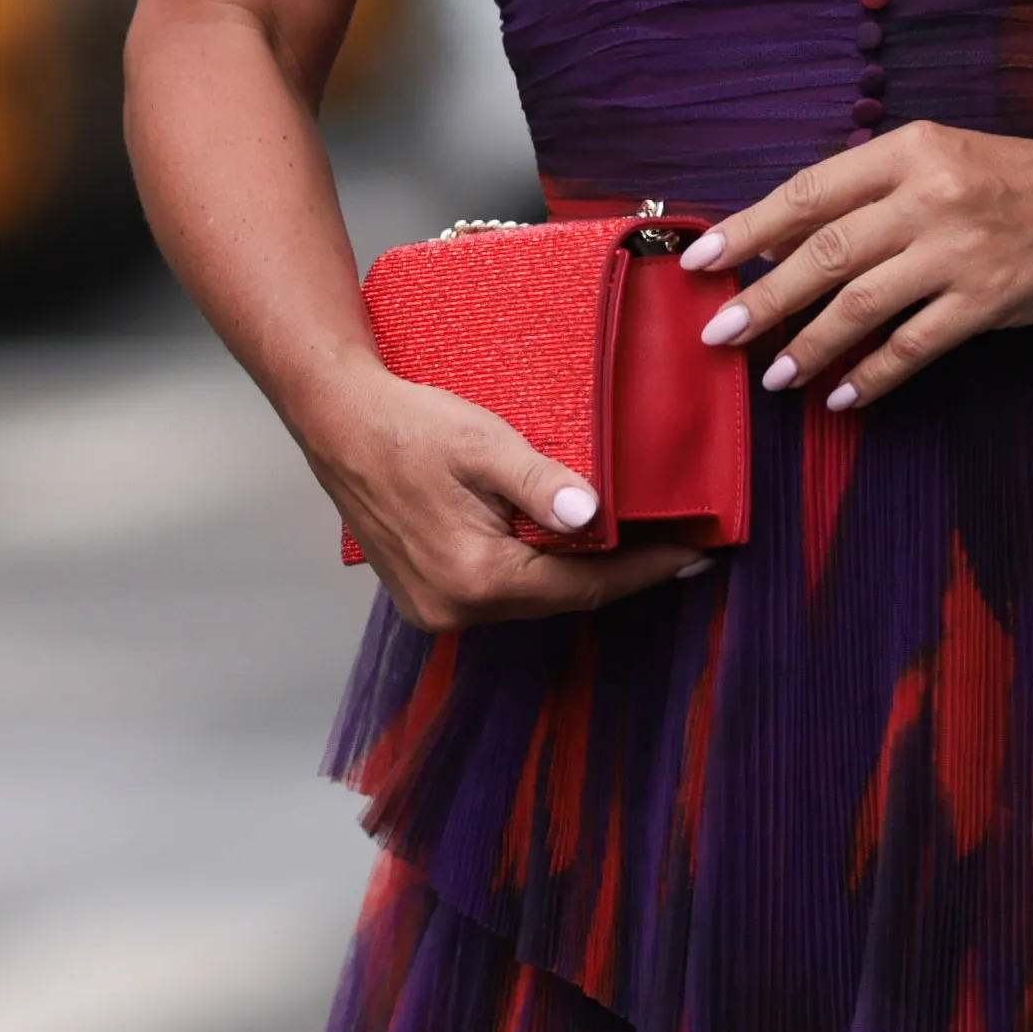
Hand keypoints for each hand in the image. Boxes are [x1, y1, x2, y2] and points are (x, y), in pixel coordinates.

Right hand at [299, 360, 713, 630]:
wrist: (338, 422)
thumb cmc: (407, 425)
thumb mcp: (483, 443)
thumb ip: (540, 483)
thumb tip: (591, 515)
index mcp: (475, 576)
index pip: (585, 585)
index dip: (646, 569)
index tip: (694, 554)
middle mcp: (455, 608)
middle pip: (561, 598)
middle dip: (619, 573)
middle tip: (676, 547)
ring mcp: (436, 609)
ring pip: (532, 598)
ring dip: (578, 574)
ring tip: (633, 546)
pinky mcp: (425, 598)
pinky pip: (501, 593)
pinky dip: (537, 573)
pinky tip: (564, 548)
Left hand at [680, 123, 1032, 408]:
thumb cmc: (1013, 181)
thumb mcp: (939, 160)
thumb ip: (870, 193)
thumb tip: (783, 239)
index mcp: (909, 149)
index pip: (809, 191)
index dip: (749, 229)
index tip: (702, 262)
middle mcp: (929, 195)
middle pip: (824, 253)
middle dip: (763, 300)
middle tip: (718, 334)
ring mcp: (960, 249)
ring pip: (861, 305)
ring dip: (809, 346)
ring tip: (774, 377)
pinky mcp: (987, 299)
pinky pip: (914, 345)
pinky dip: (873, 376)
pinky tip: (843, 396)